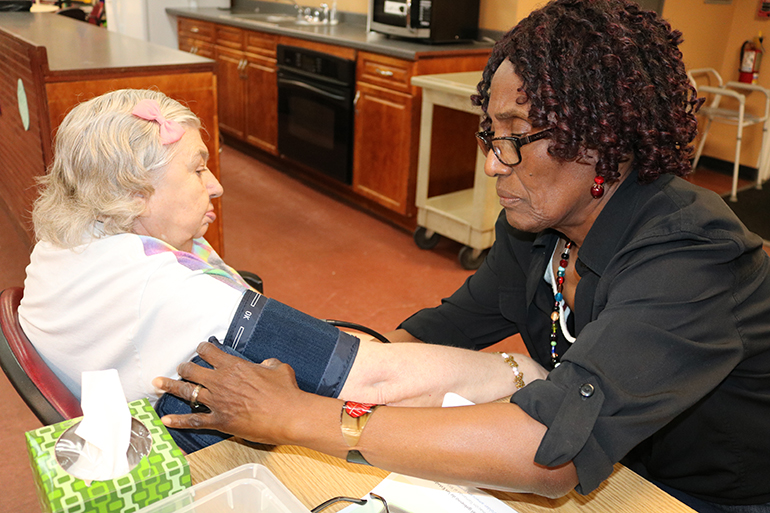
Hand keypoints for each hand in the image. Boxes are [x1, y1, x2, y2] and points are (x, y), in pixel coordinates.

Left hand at [152, 342, 307, 444]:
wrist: (288, 415)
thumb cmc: (285, 391)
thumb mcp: (278, 368)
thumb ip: (267, 364)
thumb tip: (265, 365)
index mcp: (233, 366)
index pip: (209, 351)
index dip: (203, 349)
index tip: (201, 349)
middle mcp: (220, 381)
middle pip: (192, 370)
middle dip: (184, 367)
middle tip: (182, 368)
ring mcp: (217, 402)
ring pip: (186, 392)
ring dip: (171, 386)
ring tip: (158, 383)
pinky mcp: (219, 421)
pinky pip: (193, 420)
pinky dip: (178, 421)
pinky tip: (165, 420)